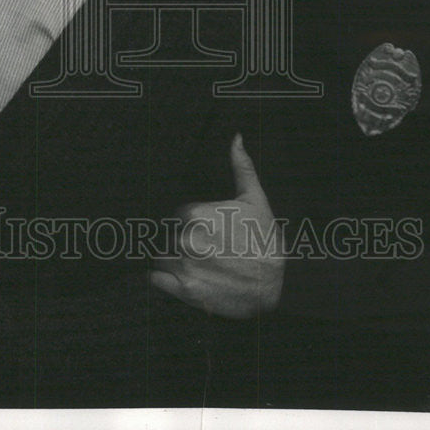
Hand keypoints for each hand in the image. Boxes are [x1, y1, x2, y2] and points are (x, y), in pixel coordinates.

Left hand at [150, 132, 283, 318]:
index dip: (194, 223)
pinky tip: (188, 277)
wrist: (273, 286)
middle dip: (186, 242)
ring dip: (176, 261)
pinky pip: (156, 280)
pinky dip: (165, 279)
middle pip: (171, 235)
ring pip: (163, 256)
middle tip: (210, 251)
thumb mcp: (255, 200)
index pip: (180, 215)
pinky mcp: (184, 290)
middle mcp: (187, 238)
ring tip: (203, 266)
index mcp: (198, 213)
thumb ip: (241, 167)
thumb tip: (237, 138)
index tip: (211, 231)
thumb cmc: (264, 240)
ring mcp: (185, 265)